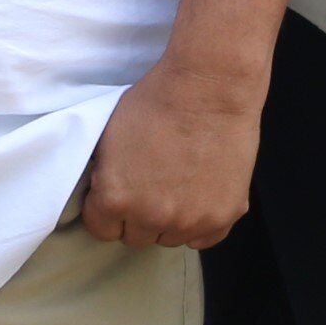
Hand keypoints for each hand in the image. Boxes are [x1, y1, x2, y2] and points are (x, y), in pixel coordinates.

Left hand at [84, 52, 263, 248]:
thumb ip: (105, 176)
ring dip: (171, 219)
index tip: (118, 192)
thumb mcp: (110, 136)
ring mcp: (191, 220)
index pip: (101, 229)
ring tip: (179, 183)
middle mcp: (152, 217)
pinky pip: (205, 238)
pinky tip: (199, 196)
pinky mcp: (224, 215)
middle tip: (151, 184)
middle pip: (137, 236)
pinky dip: (201, 223)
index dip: (107, 208)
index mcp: (116, 198)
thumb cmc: (156, 101)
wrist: (209, 86)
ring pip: (171, 238)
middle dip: (138, 215)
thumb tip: (104, 194)